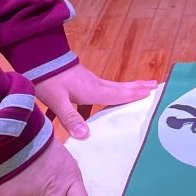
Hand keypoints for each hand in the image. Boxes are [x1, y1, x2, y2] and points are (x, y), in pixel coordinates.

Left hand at [34, 64, 155, 139]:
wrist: (39, 59)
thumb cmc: (49, 80)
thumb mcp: (57, 101)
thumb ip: (70, 118)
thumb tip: (86, 136)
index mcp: (92, 91)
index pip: (117, 95)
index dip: (133, 95)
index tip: (151, 92)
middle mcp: (95, 85)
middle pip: (120, 88)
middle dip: (137, 87)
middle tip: (155, 85)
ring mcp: (89, 81)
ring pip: (113, 86)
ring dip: (128, 87)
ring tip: (141, 87)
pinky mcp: (83, 81)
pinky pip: (104, 87)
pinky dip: (114, 90)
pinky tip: (111, 93)